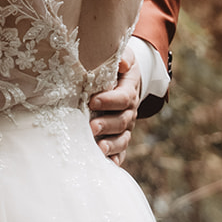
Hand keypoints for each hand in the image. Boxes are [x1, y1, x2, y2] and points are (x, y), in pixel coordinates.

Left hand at [88, 51, 141, 165]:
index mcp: (129, 91)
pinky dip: (114, 160)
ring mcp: (125, 128)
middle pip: (122, 121)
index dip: (110, 100)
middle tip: (91, 127)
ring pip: (122, 139)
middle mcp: (130, 112)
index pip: (123, 97)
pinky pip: (120, 152)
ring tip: (98, 149)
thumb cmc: (115, 68)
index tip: (92, 101)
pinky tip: (105, 165)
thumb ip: (121, 57)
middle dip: (107, 125)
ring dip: (111, 145)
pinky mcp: (119, 138)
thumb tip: (122, 63)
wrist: (122, 81)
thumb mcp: (121, 56)